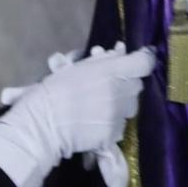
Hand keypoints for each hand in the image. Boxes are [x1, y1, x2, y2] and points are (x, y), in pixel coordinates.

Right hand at [0, 44, 153, 186]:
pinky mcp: (113, 134)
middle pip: (136, 85)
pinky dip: (111, 124)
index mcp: (113, 71)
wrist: (43, 123)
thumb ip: (103, 60)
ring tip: (101, 106)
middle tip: (109, 85)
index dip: (143, 60)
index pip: (144, 62)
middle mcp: (121, 92)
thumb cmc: (55, 90)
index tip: (137, 60)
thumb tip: (120, 52)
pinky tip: (96, 123)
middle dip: (126, 84)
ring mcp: (119, 115)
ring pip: (129, 107)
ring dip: (120, 104)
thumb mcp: (78, 67)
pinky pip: (120, 126)